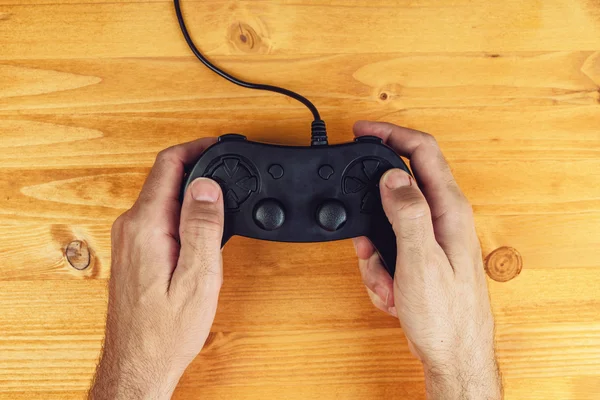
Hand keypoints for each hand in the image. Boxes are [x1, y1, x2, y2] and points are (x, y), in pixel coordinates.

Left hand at [89, 138, 223, 398]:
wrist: (139, 362)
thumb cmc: (167, 330)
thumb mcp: (198, 278)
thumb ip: (203, 227)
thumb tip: (208, 186)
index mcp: (146, 226)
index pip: (168, 165)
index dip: (197, 146)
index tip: (220, 142)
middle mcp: (130, 227)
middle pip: (164, 177)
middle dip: (197, 164)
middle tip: (227, 163)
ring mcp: (128, 239)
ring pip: (161, 195)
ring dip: (190, 187)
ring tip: (220, 188)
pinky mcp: (133, 251)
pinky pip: (157, 214)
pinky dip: (181, 207)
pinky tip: (200, 216)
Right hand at [352, 121, 501, 398]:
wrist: (453, 355)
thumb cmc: (444, 315)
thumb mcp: (420, 261)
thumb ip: (407, 213)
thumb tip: (391, 176)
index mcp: (449, 209)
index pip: (421, 151)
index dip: (390, 134)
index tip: (362, 130)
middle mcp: (444, 218)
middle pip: (399, 189)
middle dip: (373, 213)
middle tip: (367, 243)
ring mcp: (433, 238)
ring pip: (388, 224)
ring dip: (376, 252)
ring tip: (388, 282)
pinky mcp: (423, 257)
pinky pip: (390, 250)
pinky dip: (382, 270)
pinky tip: (394, 292)